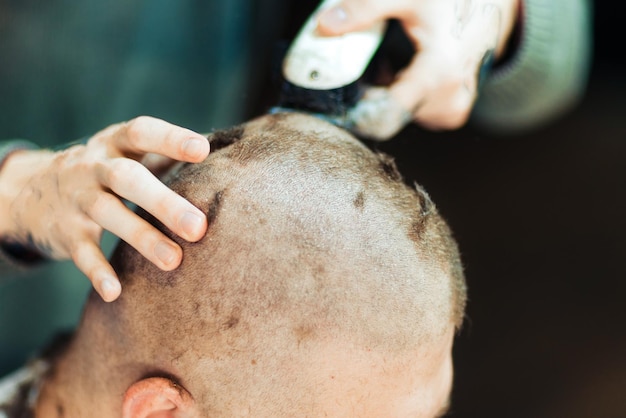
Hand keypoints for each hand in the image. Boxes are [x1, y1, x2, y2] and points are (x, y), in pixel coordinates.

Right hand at [0, 116, 209, 301]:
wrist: (30, 190)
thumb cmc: (105, 170)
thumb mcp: (127, 154)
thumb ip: (167, 154)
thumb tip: (226, 156)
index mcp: (115, 143)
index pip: (142, 133)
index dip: (171, 139)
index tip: (203, 149)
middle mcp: (93, 166)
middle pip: (127, 179)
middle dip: (163, 202)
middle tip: (198, 227)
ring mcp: (77, 199)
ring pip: (108, 214)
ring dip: (142, 238)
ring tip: (174, 261)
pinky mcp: (65, 232)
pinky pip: (81, 253)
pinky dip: (97, 272)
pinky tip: (115, 292)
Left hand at [318, 0, 519, 137]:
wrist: (494, 5)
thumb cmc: (455, 0)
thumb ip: (364, 9)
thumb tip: (324, 26)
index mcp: (438, 73)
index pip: (385, 115)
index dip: (356, 110)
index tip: (337, 100)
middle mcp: (449, 98)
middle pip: (389, 115)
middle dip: (370, 95)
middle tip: (368, 67)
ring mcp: (454, 108)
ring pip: (401, 115)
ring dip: (387, 95)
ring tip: (391, 64)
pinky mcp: (454, 111)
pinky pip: (417, 114)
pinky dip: (404, 97)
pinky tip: (407, 73)